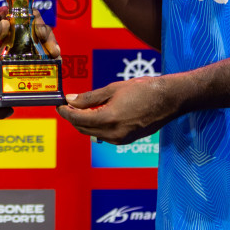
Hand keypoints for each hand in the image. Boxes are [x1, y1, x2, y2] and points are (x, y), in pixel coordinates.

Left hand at [0, 8, 60, 79]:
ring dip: (46, 56)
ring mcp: (9, 50)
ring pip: (33, 51)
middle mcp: (10, 33)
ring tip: (54, 64)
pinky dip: (32, 71)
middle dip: (48, 40)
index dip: (38, 22)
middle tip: (54, 51)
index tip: (42, 32)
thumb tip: (5, 27)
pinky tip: (41, 77)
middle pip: (36, 33)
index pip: (27, 16)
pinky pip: (21, 67)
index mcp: (3, 19)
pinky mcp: (4, 66)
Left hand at [57, 75, 183, 144]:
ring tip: (81, 108)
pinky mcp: (127, 140)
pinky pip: (105, 135)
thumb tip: (71, 100)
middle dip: (73, 118)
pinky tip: (97, 114)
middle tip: (67, 105)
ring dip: (84, 123)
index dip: (66, 112)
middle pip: (83, 129)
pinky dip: (97, 126)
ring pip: (93, 133)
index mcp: (109, 119)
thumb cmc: (143, 90)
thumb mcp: (113, 89)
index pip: (78, 119)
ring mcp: (121, 139)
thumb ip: (90, 97)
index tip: (59, 104)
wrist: (169, 99)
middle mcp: (114, 133)